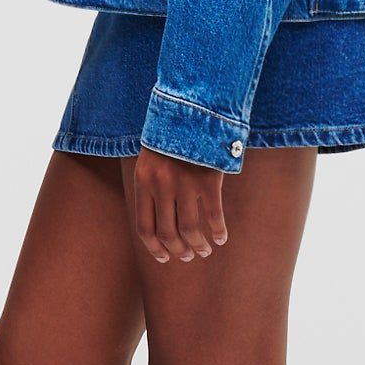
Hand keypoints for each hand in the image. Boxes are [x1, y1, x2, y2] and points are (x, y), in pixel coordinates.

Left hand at [131, 146, 229, 265]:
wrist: (193, 107)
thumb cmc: (171, 135)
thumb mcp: (150, 158)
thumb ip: (151, 185)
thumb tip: (158, 218)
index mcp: (143, 182)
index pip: (144, 227)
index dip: (155, 248)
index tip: (165, 257)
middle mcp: (161, 186)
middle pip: (167, 232)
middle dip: (178, 250)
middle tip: (188, 256)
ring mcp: (184, 184)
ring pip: (190, 229)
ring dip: (198, 245)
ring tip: (205, 250)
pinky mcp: (207, 180)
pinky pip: (213, 215)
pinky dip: (218, 231)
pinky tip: (221, 237)